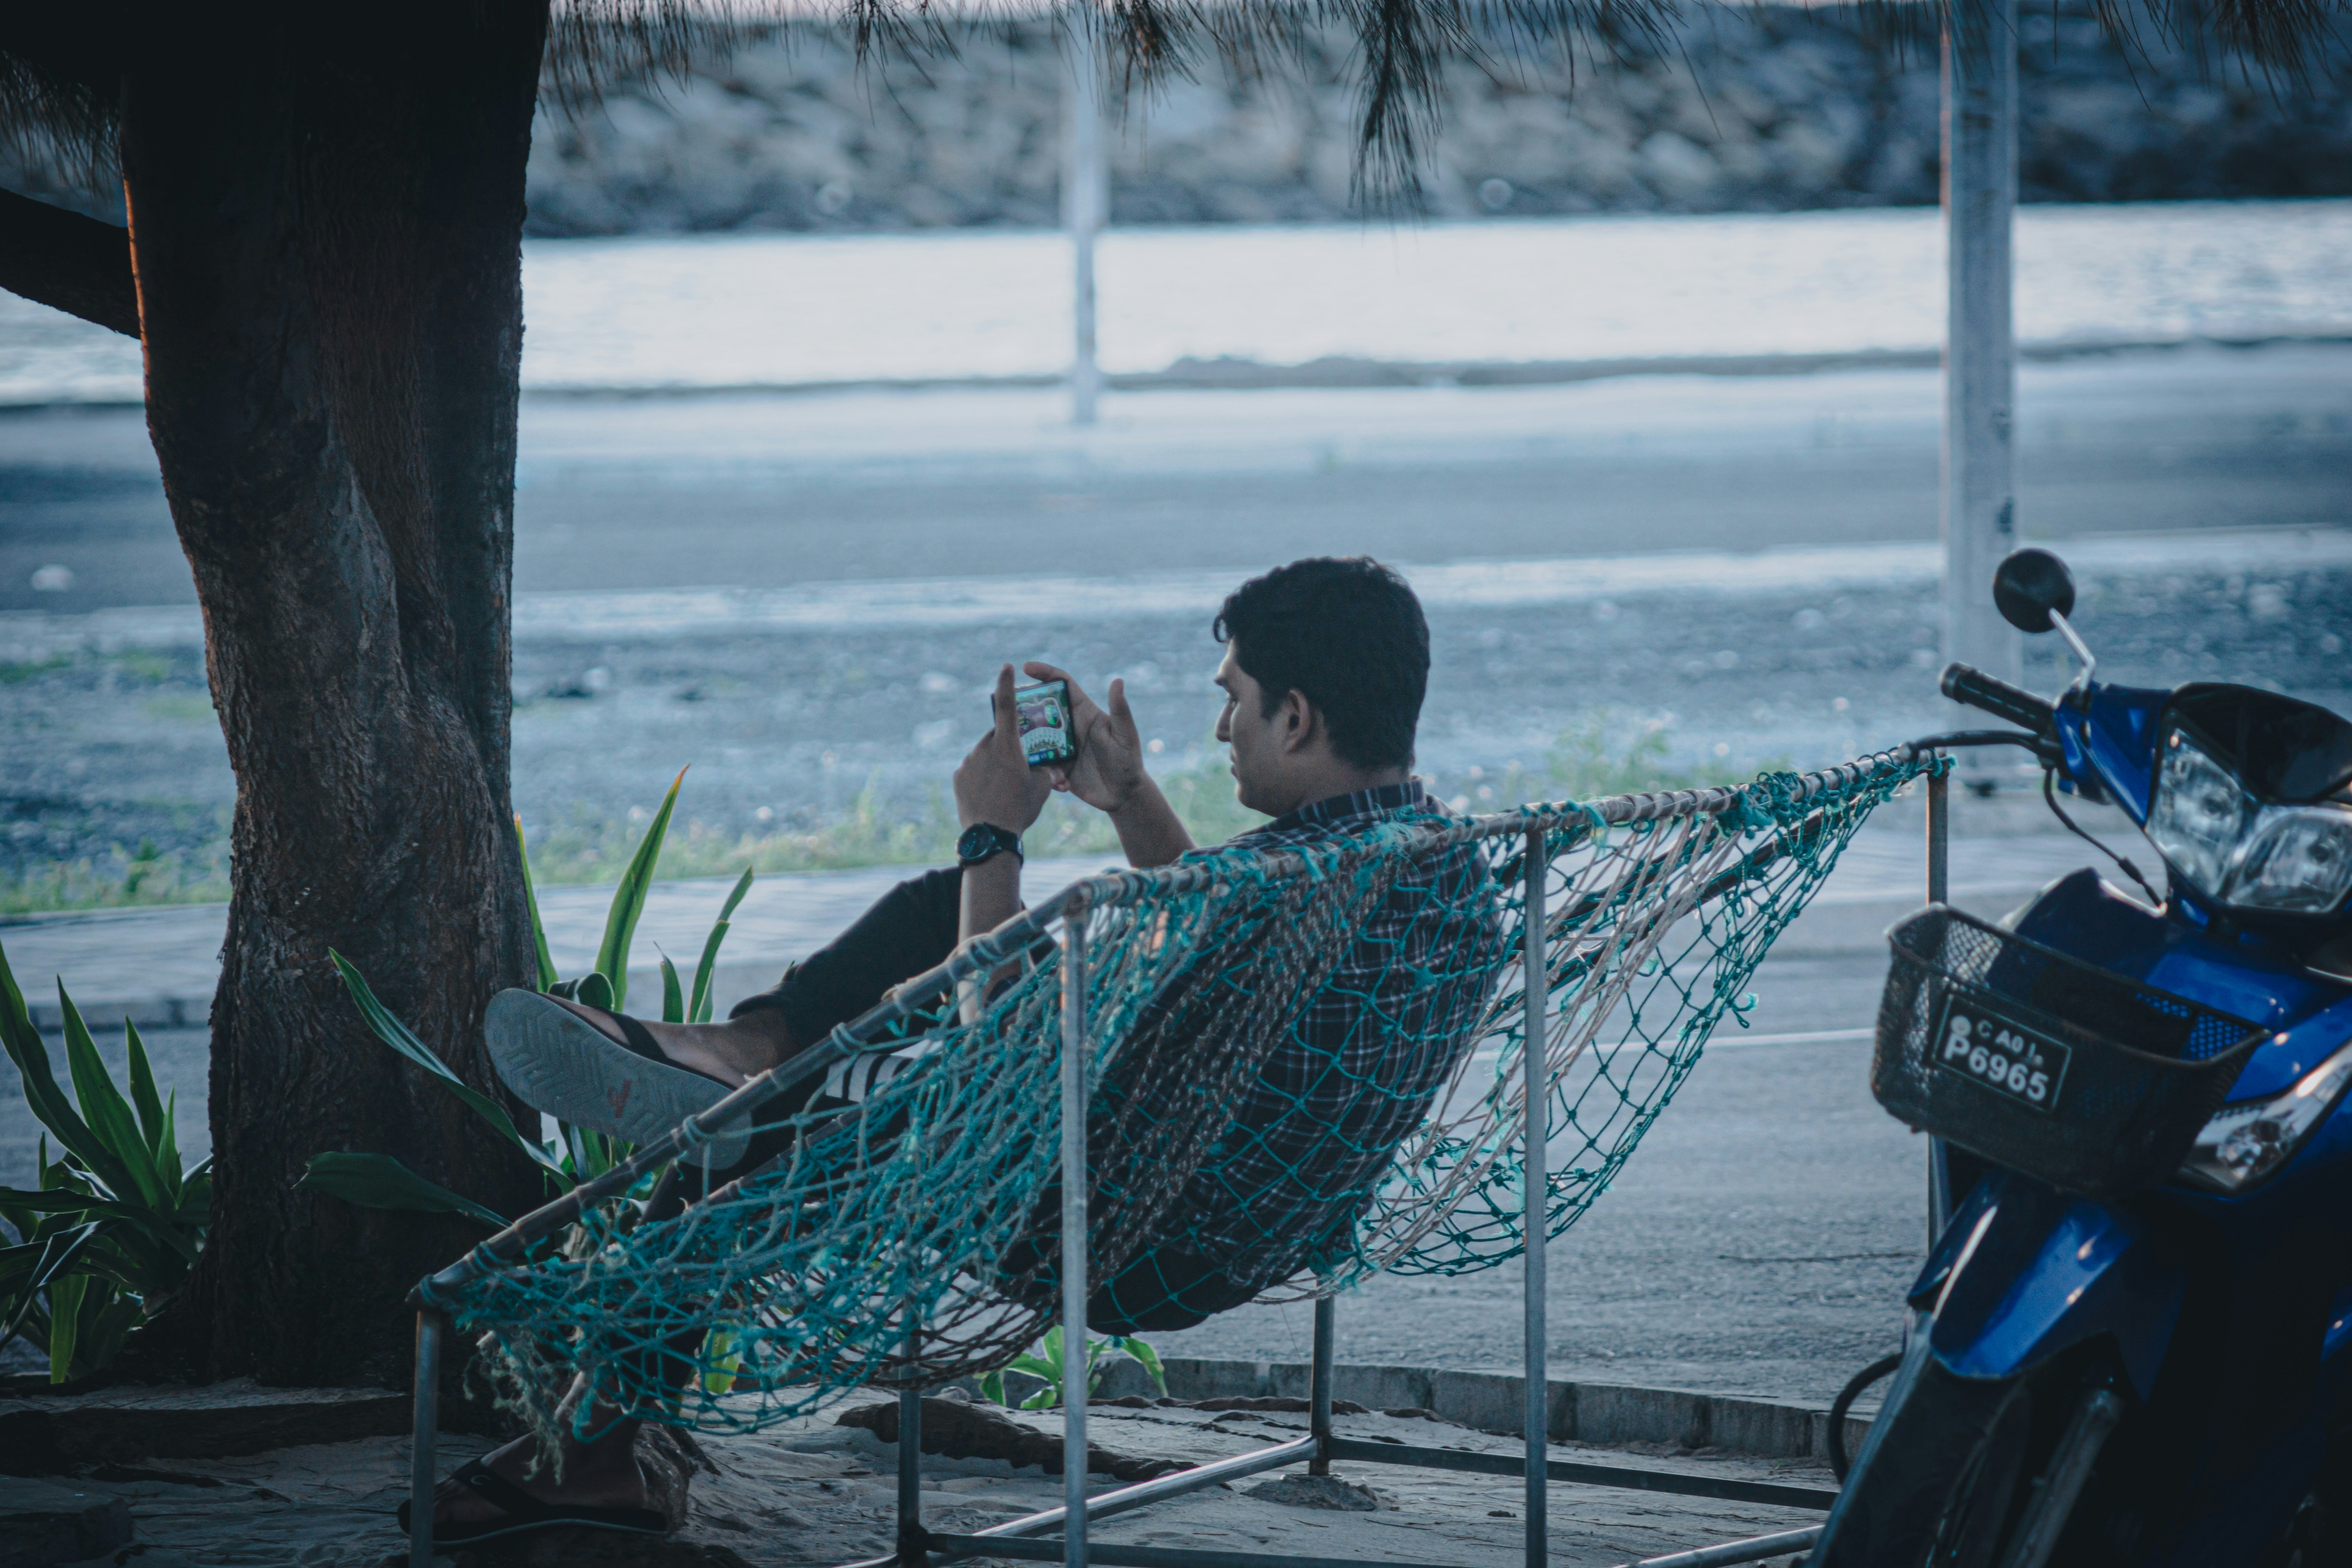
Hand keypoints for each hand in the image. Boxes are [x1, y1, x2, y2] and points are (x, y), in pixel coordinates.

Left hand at [954, 665, 1052, 833]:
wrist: (991, 836)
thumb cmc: (1020, 809)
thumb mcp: (1042, 788)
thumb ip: (1044, 770)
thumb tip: (1046, 768)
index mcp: (1007, 746)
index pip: (1007, 706)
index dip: (1007, 684)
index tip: (1006, 666)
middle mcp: (984, 748)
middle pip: (998, 736)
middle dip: (1008, 745)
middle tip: (1019, 767)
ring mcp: (968, 762)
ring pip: (984, 754)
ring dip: (994, 763)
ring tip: (1004, 789)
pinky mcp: (958, 777)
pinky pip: (972, 769)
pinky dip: (981, 777)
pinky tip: (989, 795)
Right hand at [1024, 660, 1146, 815]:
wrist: (1124, 794)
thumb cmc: (1129, 760)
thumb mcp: (1125, 735)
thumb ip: (1120, 710)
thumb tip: (1118, 680)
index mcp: (1083, 712)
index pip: (1062, 685)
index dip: (1045, 673)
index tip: (1026, 667)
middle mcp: (1068, 726)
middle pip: (1040, 710)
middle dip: (1024, 709)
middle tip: (1010, 712)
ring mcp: (1060, 747)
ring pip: (1035, 740)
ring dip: (1034, 749)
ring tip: (1047, 762)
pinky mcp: (1056, 767)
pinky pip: (1041, 766)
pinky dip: (1047, 774)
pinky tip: (1061, 783)